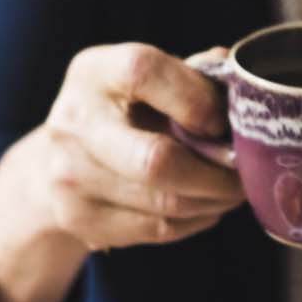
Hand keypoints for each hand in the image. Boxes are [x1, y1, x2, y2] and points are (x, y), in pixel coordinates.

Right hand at [0, 43, 244, 301]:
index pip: (143, 72)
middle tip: (245, 171)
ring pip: (166, 203)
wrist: (56, 163)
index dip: (195, 98)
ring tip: (234, 189)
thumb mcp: (146, 81)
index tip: (222, 119)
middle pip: (156, 160)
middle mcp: (74, 122)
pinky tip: (207, 205)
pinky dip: (197, 219)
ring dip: (214, 199)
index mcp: (93, 73)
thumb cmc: (122, 112)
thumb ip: (192, 77)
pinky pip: (160, 229)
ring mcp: (71, 177)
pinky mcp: (81, 220)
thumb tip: (242, 85)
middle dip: (216, 172)